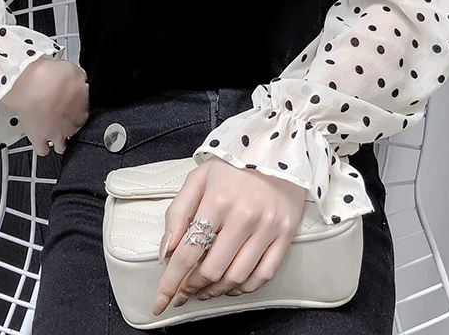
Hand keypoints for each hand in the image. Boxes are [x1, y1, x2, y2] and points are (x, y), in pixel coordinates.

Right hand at [1, 57, 89, 155]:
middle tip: (61, 117)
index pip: (84, 114)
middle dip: (69, 125)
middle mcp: (71, 125)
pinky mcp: (38, 138)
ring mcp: (56, 134)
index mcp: (83, 110)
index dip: (77, 109)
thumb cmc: (53, 77)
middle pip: (74, 131)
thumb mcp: (75, 72)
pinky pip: (42, 150)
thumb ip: (79, 81)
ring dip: (59, 140)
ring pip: (62, 146)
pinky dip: (43, 147)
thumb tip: (80, 81)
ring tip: (53, 133)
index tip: (71, 104)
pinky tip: (41, 142)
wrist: (32, 85)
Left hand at [152, 155, 306, 315]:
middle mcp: (244, 215)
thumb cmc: (234, 164)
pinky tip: (233, 286)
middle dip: (192, 287)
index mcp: (218, 199)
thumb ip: (178, 213)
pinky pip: (264, 274)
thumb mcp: (199, 178)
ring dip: (216, 291)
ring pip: (237, 277)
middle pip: (213, 270)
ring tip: (205, 290)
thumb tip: (166, 251)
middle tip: (184, 291)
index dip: (172, 281)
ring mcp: (267, 226)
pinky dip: (245, 288)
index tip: (163, 299)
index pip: (189, 251)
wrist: (276, 149)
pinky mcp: (286, 233)